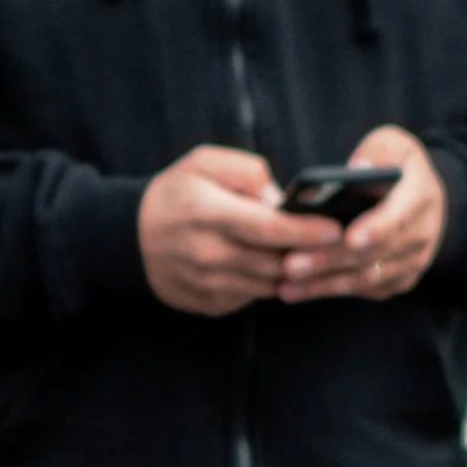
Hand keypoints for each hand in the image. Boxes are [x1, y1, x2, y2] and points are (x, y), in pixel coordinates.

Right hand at [138, 146, 342, 317]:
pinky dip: (266, 283)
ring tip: (307, 254)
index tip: (335, 229)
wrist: (132, 237)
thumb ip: (247, 172)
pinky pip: (251, 297)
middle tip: (334, 243)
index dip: (305, 231)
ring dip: (290, 272)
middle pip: (273, 261)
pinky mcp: (208, 304)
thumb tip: (280, 200)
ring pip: (268, 285)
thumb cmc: (177, 193)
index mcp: (206, 213)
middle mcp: (205, 254)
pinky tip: (271, 265)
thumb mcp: (203, 162)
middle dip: (307, 254)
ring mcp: (205, 284)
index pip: (267, 228)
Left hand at [275, 125, 446, 302]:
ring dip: (324, 283)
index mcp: (421, 197)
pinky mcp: (395, 281)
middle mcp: (421, 235)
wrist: (421, 200)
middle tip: (291, 264)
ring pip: (365, 278)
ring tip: (286, 284)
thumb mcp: (393, 144)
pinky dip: (327, 290)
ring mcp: (410, 262)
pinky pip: (361, 291)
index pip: (399, 216)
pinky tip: (295, 290)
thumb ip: (379, 151)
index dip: (376, 229)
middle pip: (373, 254)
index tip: (350, 238)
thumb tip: (358, 167)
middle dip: (331, 260)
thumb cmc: (396, 166)